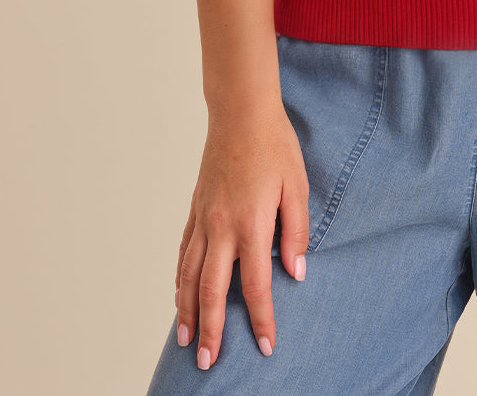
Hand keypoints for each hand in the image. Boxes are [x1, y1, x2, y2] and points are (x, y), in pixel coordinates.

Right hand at [174, 97, 309, 369]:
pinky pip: (184, 252)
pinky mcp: (195, 209)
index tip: (266, 346)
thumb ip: (295, 231)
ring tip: (186, 340)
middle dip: (211, 330)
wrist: (241, 113)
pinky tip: (180, 294)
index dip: (261, 319)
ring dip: (186, 311)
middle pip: (211, 290)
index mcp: (250, 224)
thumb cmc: (274, 146)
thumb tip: (296, 272)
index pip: (255, 285)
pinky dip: (179, 278)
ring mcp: (204, 219)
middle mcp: (221, 227)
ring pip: (188, 276)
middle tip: (208, 363)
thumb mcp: (297, 186)